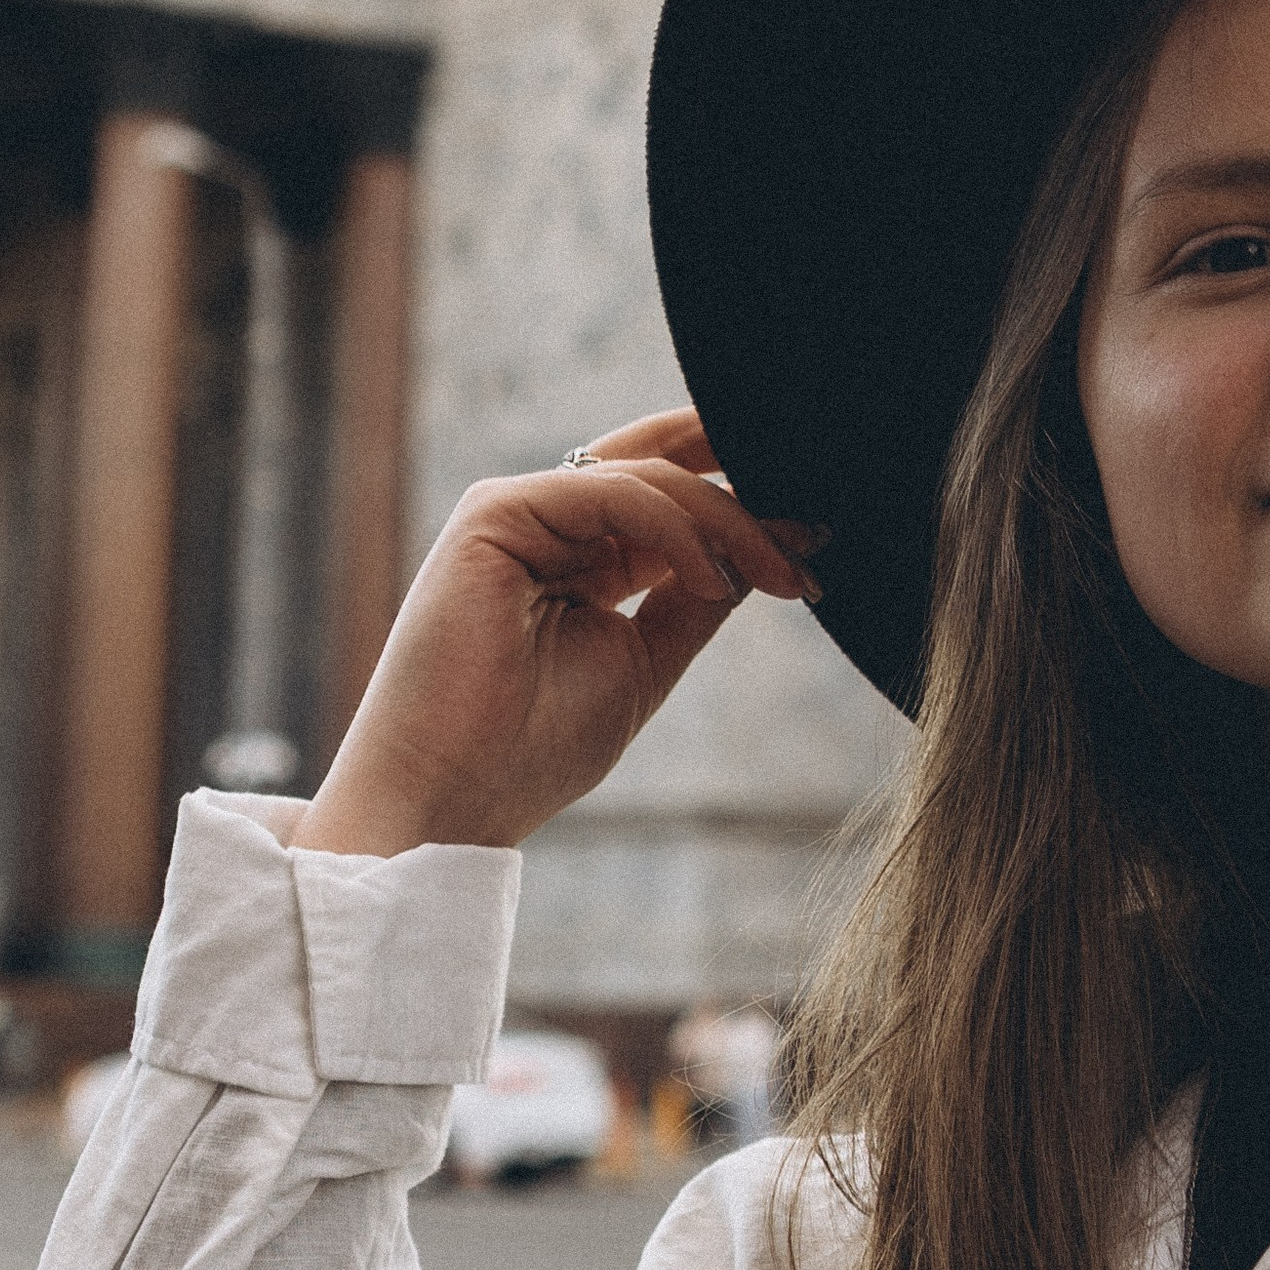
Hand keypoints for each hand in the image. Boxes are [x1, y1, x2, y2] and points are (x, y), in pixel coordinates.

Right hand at [293, 411, 822, 856]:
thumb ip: (694, 598)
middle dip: (744, 477)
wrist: (449, 805)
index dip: (742, 501)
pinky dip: (677, 528)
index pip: (667, 496)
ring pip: (650, 479)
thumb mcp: (644, 661)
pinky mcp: (493, 513)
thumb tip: (769, 546)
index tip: (817, 541)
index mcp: (578, 557)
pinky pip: (610, 493)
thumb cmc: (531, 751)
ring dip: (730, 521)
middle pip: (659, 464)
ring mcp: (516, 511)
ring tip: (785, 574)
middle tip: (819, 518)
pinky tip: (717, 578)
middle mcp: (546, 523)